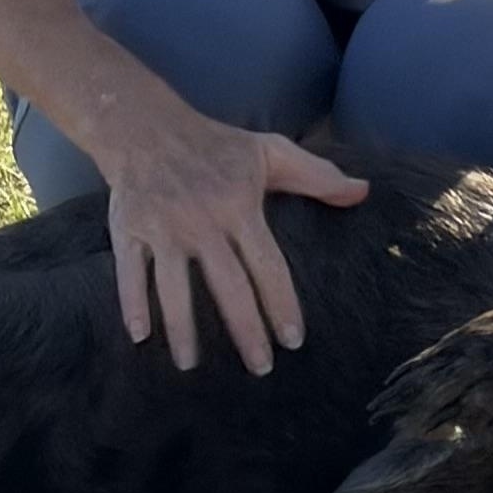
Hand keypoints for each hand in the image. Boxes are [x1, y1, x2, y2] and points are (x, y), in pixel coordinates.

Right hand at [103, 119, 368, 374]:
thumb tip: (363, 191)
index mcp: (238, 205)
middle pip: (227, 284)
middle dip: (245, 330)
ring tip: (191, 365)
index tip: (293, 341)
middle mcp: (201, 220)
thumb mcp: (270, 150)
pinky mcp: (128, 228)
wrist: (144, 124)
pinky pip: (129, 272)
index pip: (267, 264)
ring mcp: (163, 226)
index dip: (281, 304)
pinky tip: (139, 337)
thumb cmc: (215, 144)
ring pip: (174, 287)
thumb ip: (317, 175)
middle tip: (260, 368)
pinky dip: (131, 304)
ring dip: (182, 329)